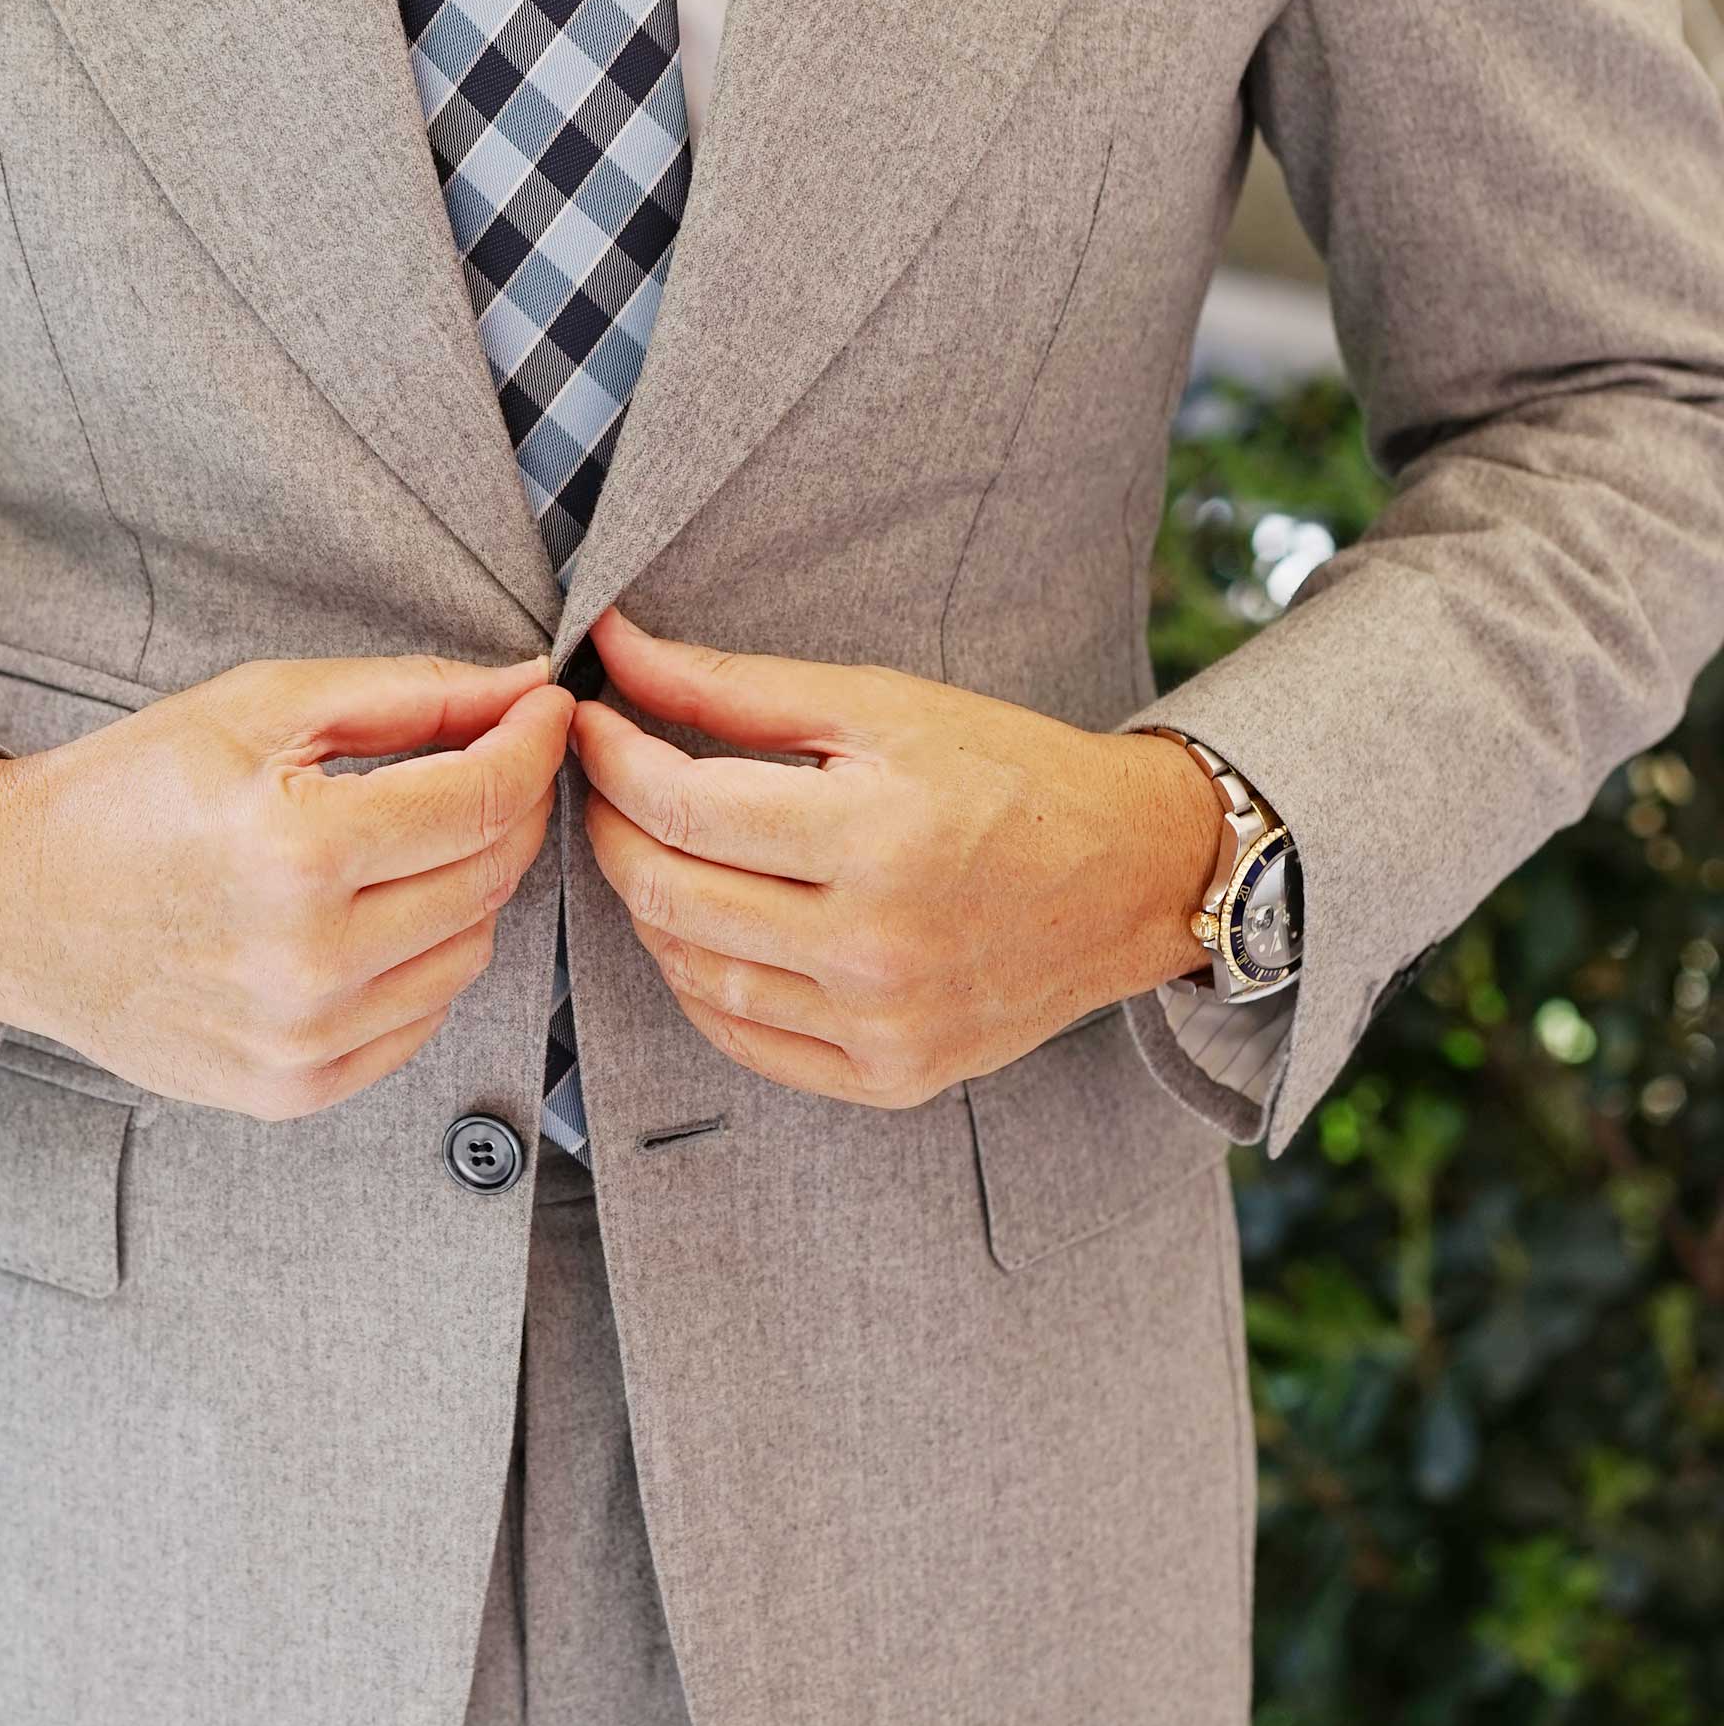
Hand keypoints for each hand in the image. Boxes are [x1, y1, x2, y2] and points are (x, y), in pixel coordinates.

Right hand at [0, 652, 573, 1116]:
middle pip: (490, 877)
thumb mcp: (260, 708)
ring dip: (467, 887)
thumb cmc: (129, 791)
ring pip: (470, 953)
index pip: (484, 800)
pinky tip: (372, 913)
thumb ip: (407, 695)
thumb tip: (522, 686)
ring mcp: (302, 1041)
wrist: (13, 903)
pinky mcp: (292, 1090)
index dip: (534, 743)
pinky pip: (420, 1021)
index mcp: (299, 853)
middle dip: (508, 806)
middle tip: (486, 760)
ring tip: (408, 840)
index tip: (545, 710)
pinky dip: (422, 959)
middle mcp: (308, 963)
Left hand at [569, 608, 1219, 1108]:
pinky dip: (701, 984)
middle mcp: (879, 945)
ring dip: (649, 906)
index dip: (612, 762)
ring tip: (657, 849)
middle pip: (671, 896)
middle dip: (612, 830)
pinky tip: (706, 928)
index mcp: (879, 835)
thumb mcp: (882, 706)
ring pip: (695, 975)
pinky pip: (746, 1041)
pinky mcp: (893, 1077)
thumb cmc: (1008, 773)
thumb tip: (616, 648)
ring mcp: (885, 1025)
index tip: (592, 724)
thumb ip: (738, 687)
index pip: (683, 809)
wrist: (1134, 877)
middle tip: (608, 785)